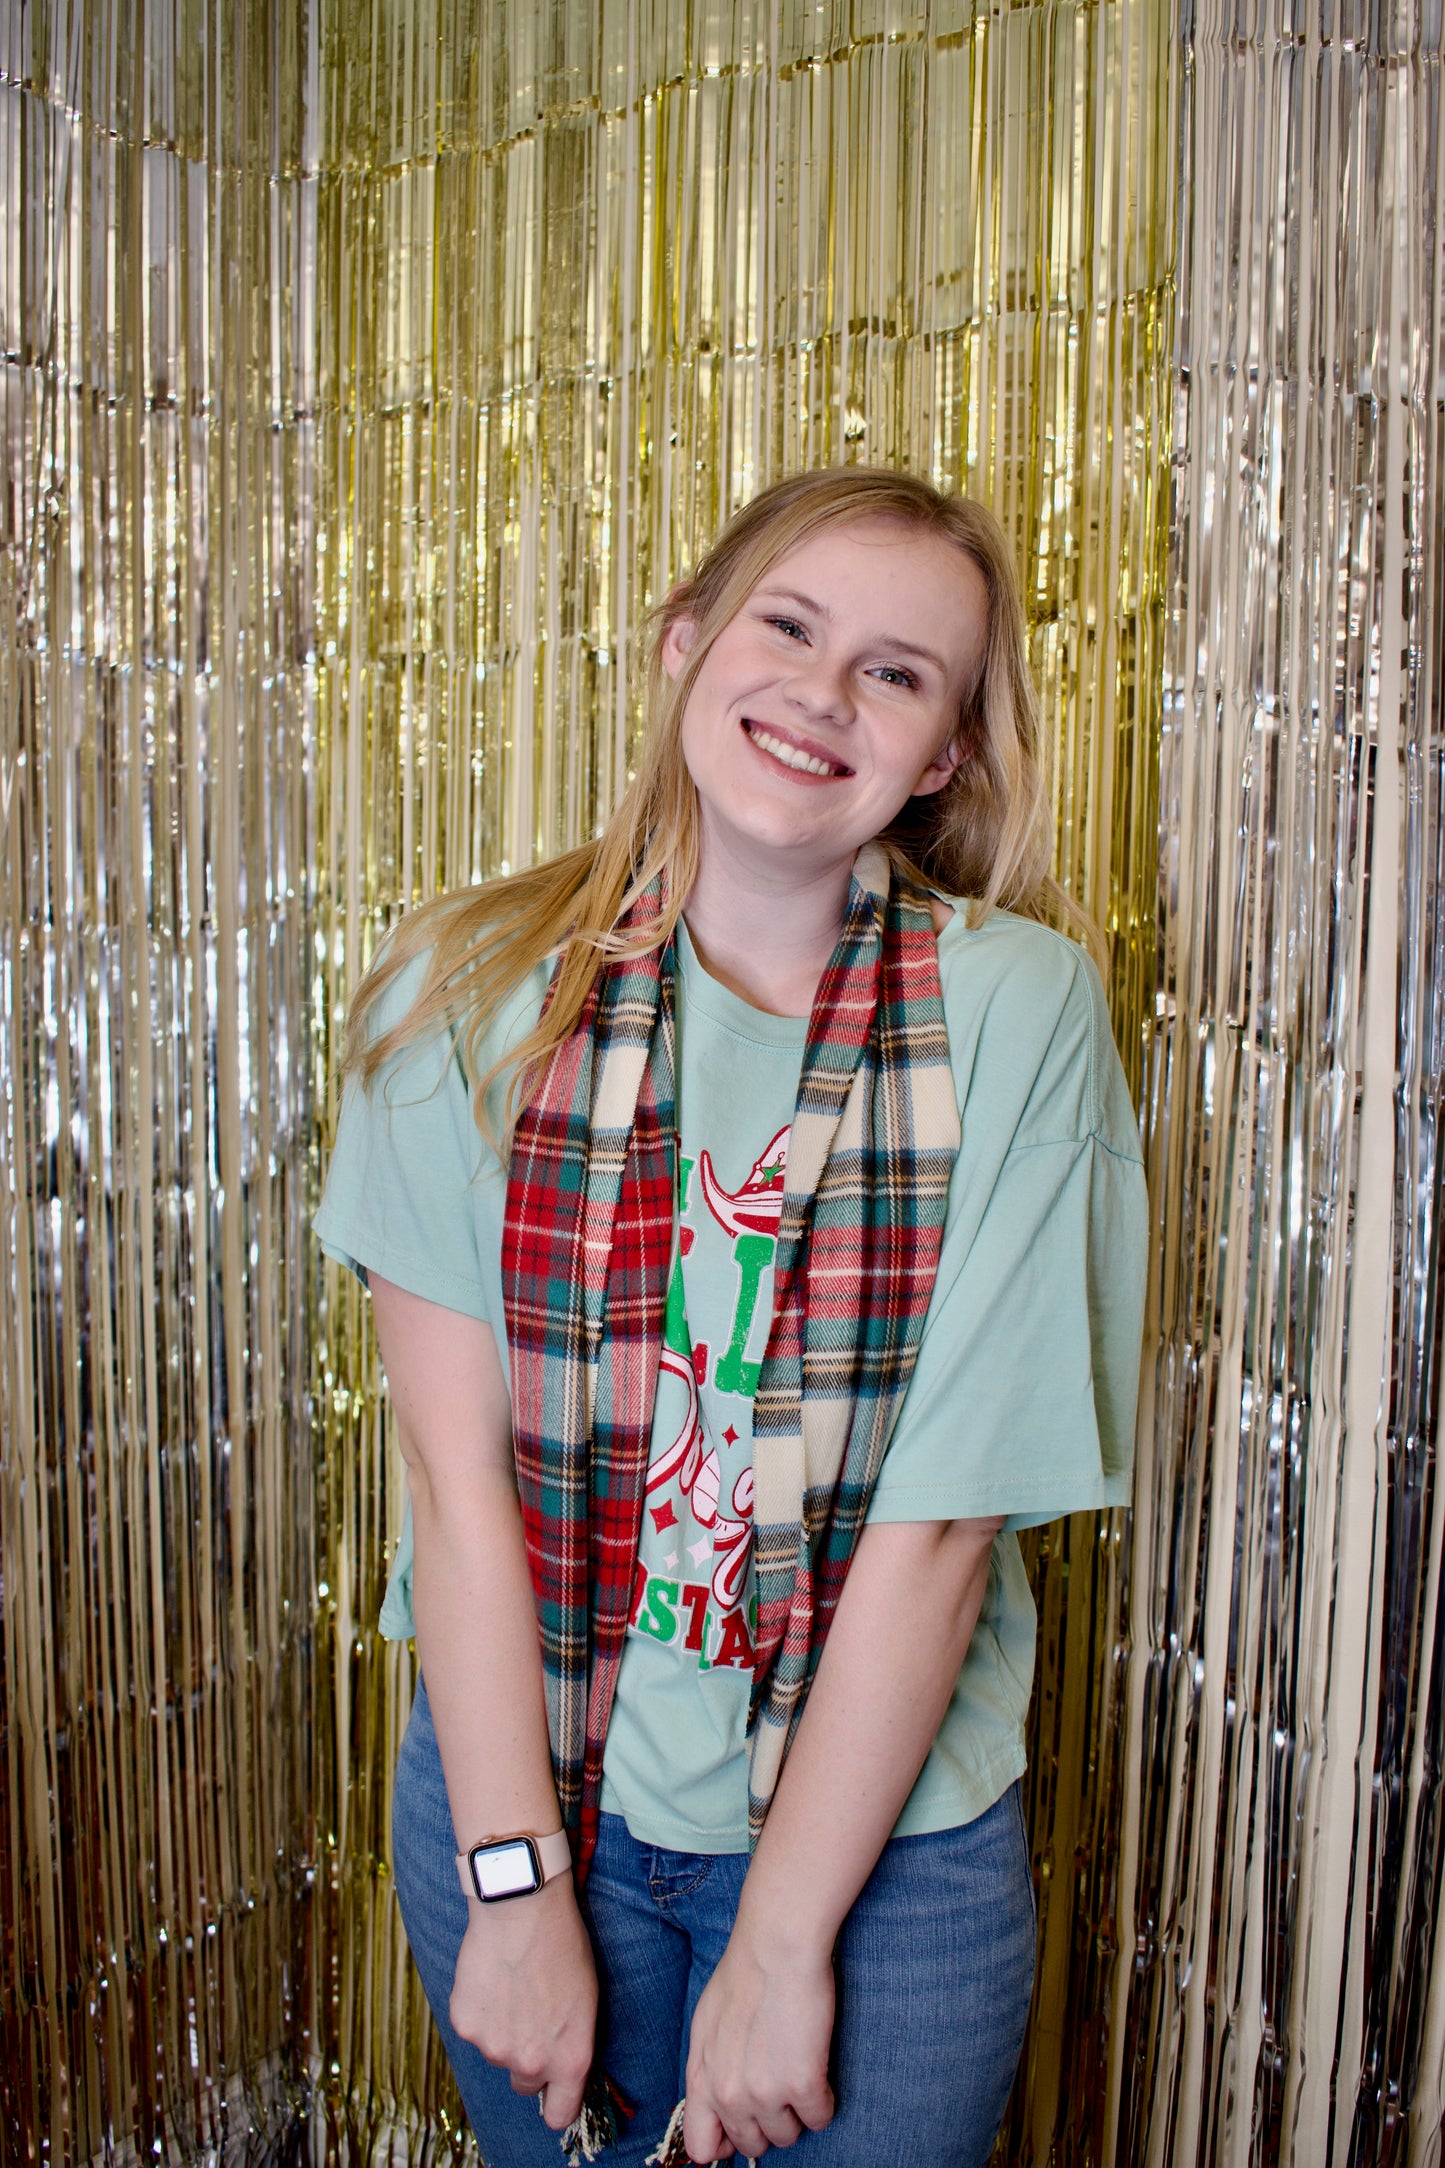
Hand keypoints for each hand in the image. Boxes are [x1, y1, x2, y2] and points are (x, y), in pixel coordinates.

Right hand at [450, 1877, 598, 2130]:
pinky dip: (480, 2010)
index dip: (556, 2102)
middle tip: (532, 2016)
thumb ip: (571, 2044)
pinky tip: (492, 1977)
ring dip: (503, 2030)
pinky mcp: (465, 2026)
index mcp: (569, 2059)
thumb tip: (559, 2066)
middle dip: (528, 2059)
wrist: (522, 1907)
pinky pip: (474, 2029)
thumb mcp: (587, 2000)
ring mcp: (493, 2047)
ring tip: (514, 1984)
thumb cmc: (562, 1945)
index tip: (554, 2090)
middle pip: (525, 2083)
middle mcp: (531, 2062)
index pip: (558, 2115)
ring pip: (497, 2052)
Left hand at [682, 1920, 835, 2160]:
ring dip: (795, 2111)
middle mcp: (729, 2095)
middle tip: (778, 2084)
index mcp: (702, 2080)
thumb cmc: (743, 1976)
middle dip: (766, 2121)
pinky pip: (819, 2118)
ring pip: (787, 2136)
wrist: (776, 1946)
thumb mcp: (705, 2027)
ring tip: (797, 2068)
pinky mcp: (803, 2086)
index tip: (744, 2123)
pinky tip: (817, 2066)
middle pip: (752, 2144)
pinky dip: (823, 2100)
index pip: (702, 2148)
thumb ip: (708, 2071)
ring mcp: (766, 2094)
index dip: (726, 2141)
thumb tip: (717, 2106)